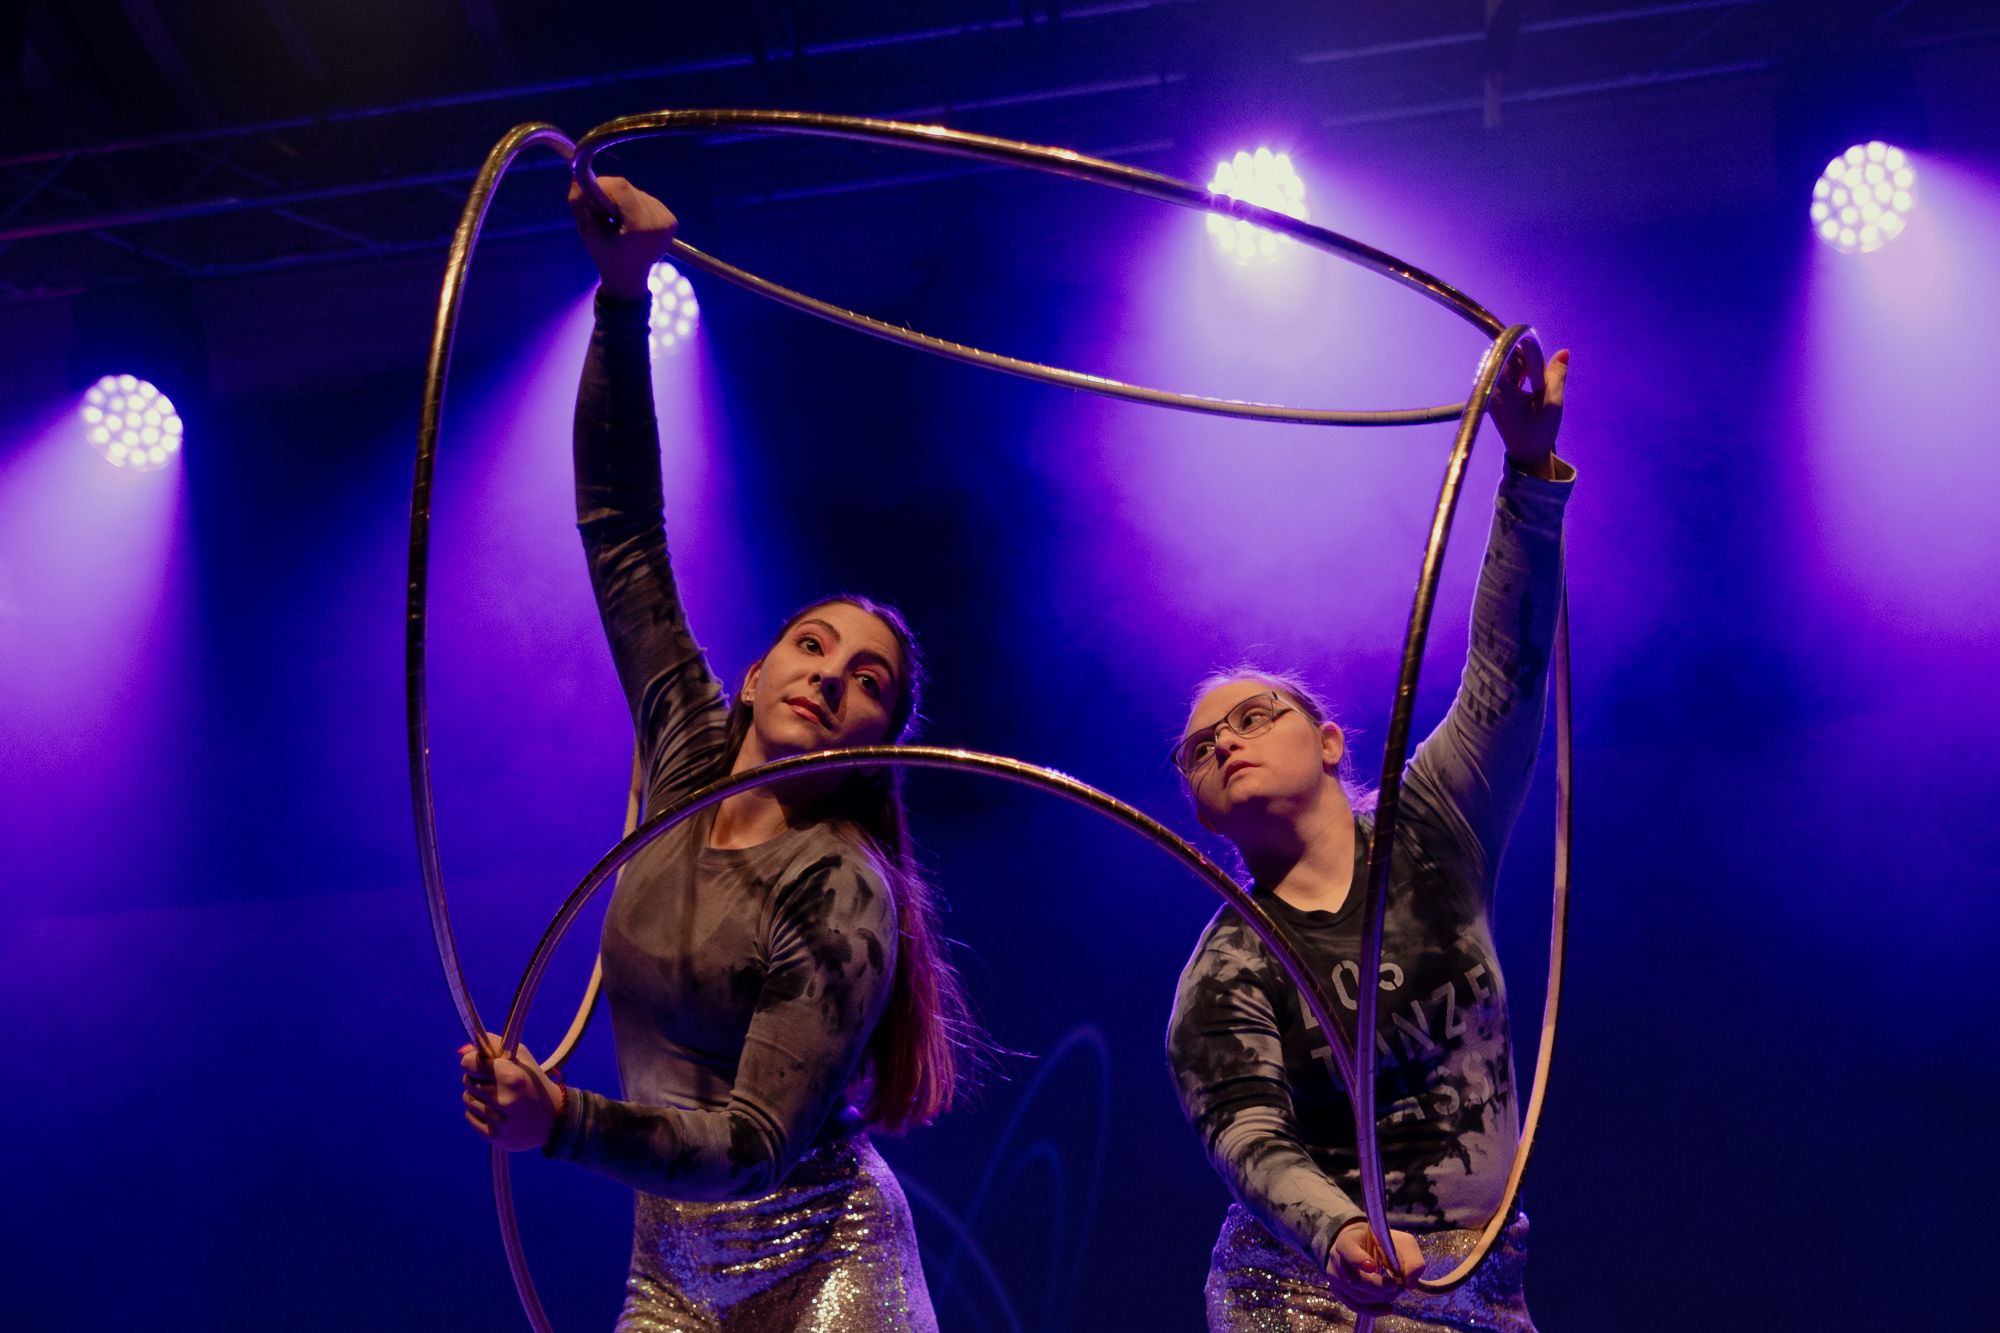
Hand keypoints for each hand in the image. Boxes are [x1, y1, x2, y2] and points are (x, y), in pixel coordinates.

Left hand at [459, 1034, 564, 1151]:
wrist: (554, 1119)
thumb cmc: (534, 1083)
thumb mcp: (522, 1058)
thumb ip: (494, 1046)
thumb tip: (463, 1050)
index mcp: (512, 1077)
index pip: (469, 1064)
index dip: (472, 1061)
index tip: (480, 1063)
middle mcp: (504, 1099)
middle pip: (467, 1081)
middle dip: (476, 1078)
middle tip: (493, 1080)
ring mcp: (498, 1121)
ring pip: (467, 1099)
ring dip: (477, 1095)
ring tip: (496, 1097)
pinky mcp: (494, 1136)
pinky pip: (470, 1117)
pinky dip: (478, 1112)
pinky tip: (495, 1111)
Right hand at [567, 175, 676, 301]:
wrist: (630, 278)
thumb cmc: (606, 257)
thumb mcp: (588, 232)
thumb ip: (579, 202)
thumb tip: (576, 176)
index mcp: (640, 227)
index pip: (620, 187)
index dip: (602, 186)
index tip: (591, 196)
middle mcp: (659, 221)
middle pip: (629, 188)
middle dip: (610, 195)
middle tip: (602, 212)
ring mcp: (668, 220)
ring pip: (637, 192)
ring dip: (622, 201)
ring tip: (617, 221)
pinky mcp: (672, 220)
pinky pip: (647, 200)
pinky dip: (634, 206)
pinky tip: (630, 223)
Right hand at [1325, 1220, 1424, 1311]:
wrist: (1364, 1247)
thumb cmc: (1383, 1243)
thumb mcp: (1402, 1243)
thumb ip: (1411, 1260)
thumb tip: (1410, 1283)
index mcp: (1348, 1240)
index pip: (1347, 1249)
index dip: (1358, 1259)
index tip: (1372, 1266)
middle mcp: (1337, 1258)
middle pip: (1354, 1279)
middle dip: (1379, 1287)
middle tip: (1397, 1286)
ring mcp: (1335, 1276)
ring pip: (1356, 1295)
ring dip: (1380, 1298)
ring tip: (1395, 1292)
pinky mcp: (1339, 1291)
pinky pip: (1354, 1306)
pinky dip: (1372, 1310)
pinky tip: (1388, 1308)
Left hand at [1486, 346, 1568, 477]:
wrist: (1526, 455)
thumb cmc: (1539, 432)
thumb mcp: (1552, 402)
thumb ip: (1557, 375)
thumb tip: (1564, 352)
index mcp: (1499, 388)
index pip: (1510, 353)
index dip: (1529, 351)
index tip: (1543, 360)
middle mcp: (1490, 386)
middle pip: (1510, 357)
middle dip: (1530, 362)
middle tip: (1541, 381)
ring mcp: (1492, 389)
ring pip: (1512, 365)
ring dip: (1529, 369)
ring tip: (1539, 388)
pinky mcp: (1496, 393)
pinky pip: (1510, 374)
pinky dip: (1524, 375)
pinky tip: (1534, 388)